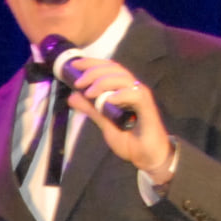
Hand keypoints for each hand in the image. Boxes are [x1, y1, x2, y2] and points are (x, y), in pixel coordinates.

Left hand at [60, 56, 172, 175]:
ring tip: (89, 92)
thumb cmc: (130, 140)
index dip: (92, 63)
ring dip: (103, 82)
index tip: (73, 64)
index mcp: (123, 90)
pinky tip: (108, 100)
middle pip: (115, 69)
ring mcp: (141, 97)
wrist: (148, 157)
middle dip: (94, 71)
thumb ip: (91, 110)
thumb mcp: (104, 124)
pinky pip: (135, 94)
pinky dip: (120, 94)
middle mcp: (133, 89)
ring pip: (124, 78)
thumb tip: (72, 97)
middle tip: (78, 82)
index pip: (109, 68)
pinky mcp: (148, 107)